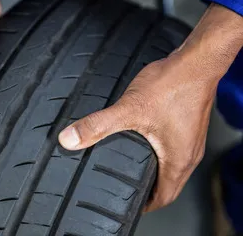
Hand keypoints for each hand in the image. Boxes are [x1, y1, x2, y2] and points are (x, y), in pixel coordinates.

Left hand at [59, 4, 242, 210]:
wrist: (197, 61)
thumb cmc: (173, 86)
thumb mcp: (129, 108)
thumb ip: (97, 125)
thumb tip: (70, 139)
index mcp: (178, 160)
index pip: (163, 198)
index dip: (145, 206)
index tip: (129, 206)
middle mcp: (189, 154)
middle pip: (169, 186)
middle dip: (148, 192)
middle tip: (128, 190)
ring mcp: (192, 140)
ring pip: (173, 168)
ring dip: (155, 173)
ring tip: (135, 171)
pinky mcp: (189, 126)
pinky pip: (175, 150)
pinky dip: (161, 155)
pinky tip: (147, 144)